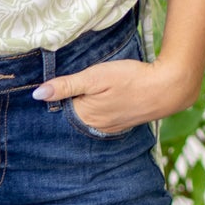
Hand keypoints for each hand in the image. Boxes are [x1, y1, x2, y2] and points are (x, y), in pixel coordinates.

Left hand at [31, 57, 198, 135]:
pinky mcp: (121, 123)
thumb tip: (37, 94)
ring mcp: (110, 127)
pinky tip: (101, 99)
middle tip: (67, 86)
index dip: (54, 97)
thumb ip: (66, 86)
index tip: (50, 86)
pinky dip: (97, 109)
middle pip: (72, 115)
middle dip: (67, 103)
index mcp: (85, 117)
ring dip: (83, 106)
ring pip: (87, 117)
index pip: (58, 110)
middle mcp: (95, 127)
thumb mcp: (95, 77)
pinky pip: (101, 118)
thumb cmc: (130, 79)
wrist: (168, 87)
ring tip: (85, 92)